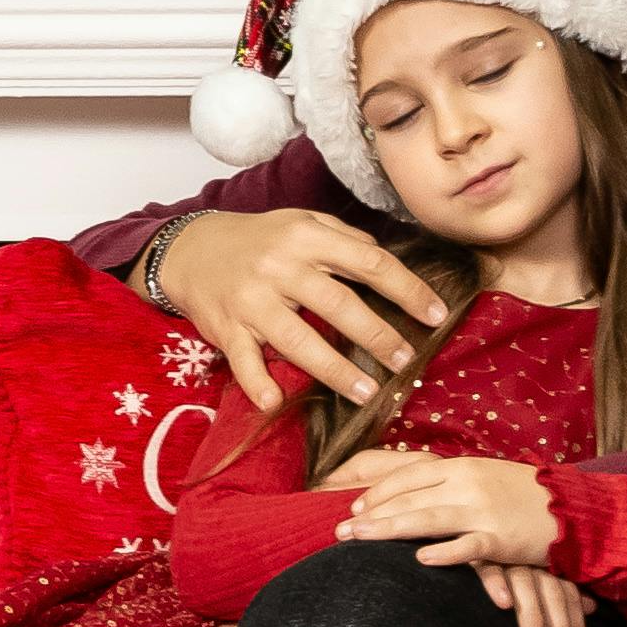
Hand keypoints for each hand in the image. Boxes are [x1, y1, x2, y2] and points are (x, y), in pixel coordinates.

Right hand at [145, 200, 455, 410]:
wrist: (192, 248)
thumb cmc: (259, 240)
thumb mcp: (302, 223)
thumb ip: (344, 238)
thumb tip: (386, 262)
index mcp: (307, 238)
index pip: (369, 262)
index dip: (407, 290)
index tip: (435, 315)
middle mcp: (280, 267)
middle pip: (338, 304)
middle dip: (377, 335)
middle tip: (405, 360)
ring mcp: (252, 299)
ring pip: (297, 339)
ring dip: (335, 370)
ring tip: (367, 393)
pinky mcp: (227, 328)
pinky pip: (244, 361)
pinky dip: (257, 383)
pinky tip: (276, 403)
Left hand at [333, 448, 564, 570]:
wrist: (577, 510)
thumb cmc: (528, 496)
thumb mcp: (488, 478)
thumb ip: (454, 483)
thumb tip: (419, 491)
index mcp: (463, 467)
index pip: (408, 476)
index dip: (377, 491)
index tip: (353, 506)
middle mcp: (468, 484)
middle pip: (408, 498)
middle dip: (369, 514)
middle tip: (338, 530)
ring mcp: (484, 511)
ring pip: (425, 520)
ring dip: (386, 530)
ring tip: (357, 540)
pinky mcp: (502, 538)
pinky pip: (467, 547)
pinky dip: (443, 553)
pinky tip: (418, 561)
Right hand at [478, 561, 590, 626]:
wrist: (473, 528)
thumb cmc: (509, 556)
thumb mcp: (538, 572)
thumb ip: (563, 590)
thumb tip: (592, 606)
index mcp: (548, 567)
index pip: (569, 599)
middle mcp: (533, 562)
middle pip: (553, 597)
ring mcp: (508, 557)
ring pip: (526, 586)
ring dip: (533, 616)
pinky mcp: (481, 553)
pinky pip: (491, 568)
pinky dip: (498, 584)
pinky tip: (504, 604)